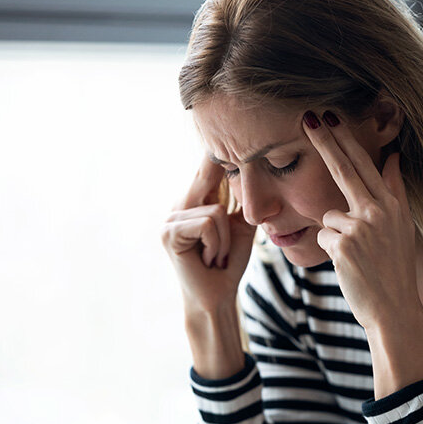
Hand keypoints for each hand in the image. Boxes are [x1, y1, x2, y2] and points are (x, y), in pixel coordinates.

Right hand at [161, 154, 256, 314]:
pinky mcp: (169, 234)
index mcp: (194, 201)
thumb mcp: (241, 226)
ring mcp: (170, 219)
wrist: (217, 297)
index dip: (216, 153)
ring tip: (216, 254)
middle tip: (229, 215)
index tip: (219, 127)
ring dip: (225, 238)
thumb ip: (242, 200)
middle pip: (210, 179)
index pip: (207, 169)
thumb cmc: (228, 263)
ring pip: (216, 210)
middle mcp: (179, 205)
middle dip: (228, 189)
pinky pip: (209, 223)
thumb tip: (253, 172)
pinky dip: (217, 244)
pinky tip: (209, 259)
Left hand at [303, 110, 422, 331]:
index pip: (365, 165)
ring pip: (329, 215)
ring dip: (336, 234)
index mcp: (392, 205)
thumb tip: (393, 157)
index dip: (346, 140)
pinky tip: (350, 265)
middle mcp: (378, 212)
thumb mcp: (403, 226)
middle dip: (326, 141)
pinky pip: (324, 236)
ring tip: (357, 257)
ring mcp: (360, 228)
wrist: (394, 309)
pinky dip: (331, 251)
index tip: (332, 118)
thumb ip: (394, 190)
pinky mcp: (343, 245)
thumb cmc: (394, 269)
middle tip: (309, 117)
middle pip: (345, 169)